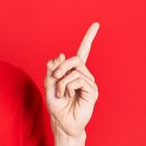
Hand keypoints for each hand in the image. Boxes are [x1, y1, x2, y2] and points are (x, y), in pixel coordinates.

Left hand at [45, 22, 99, 137]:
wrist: (61, 120)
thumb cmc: (55, 103)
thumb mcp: (48, 82)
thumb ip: (52, 68)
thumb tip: (60, 55)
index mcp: (74, 70)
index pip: (83, 51)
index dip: (89, 38)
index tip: (96, 24)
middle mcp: (84, 74)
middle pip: (74, 59)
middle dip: (60, 67)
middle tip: (55, 78)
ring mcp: (89, 82)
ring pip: (73, 71)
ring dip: (61, 82)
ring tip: (61, 93)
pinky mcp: (92, 91)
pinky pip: (77, 80)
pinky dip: (66, 87)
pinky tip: (67, 95)